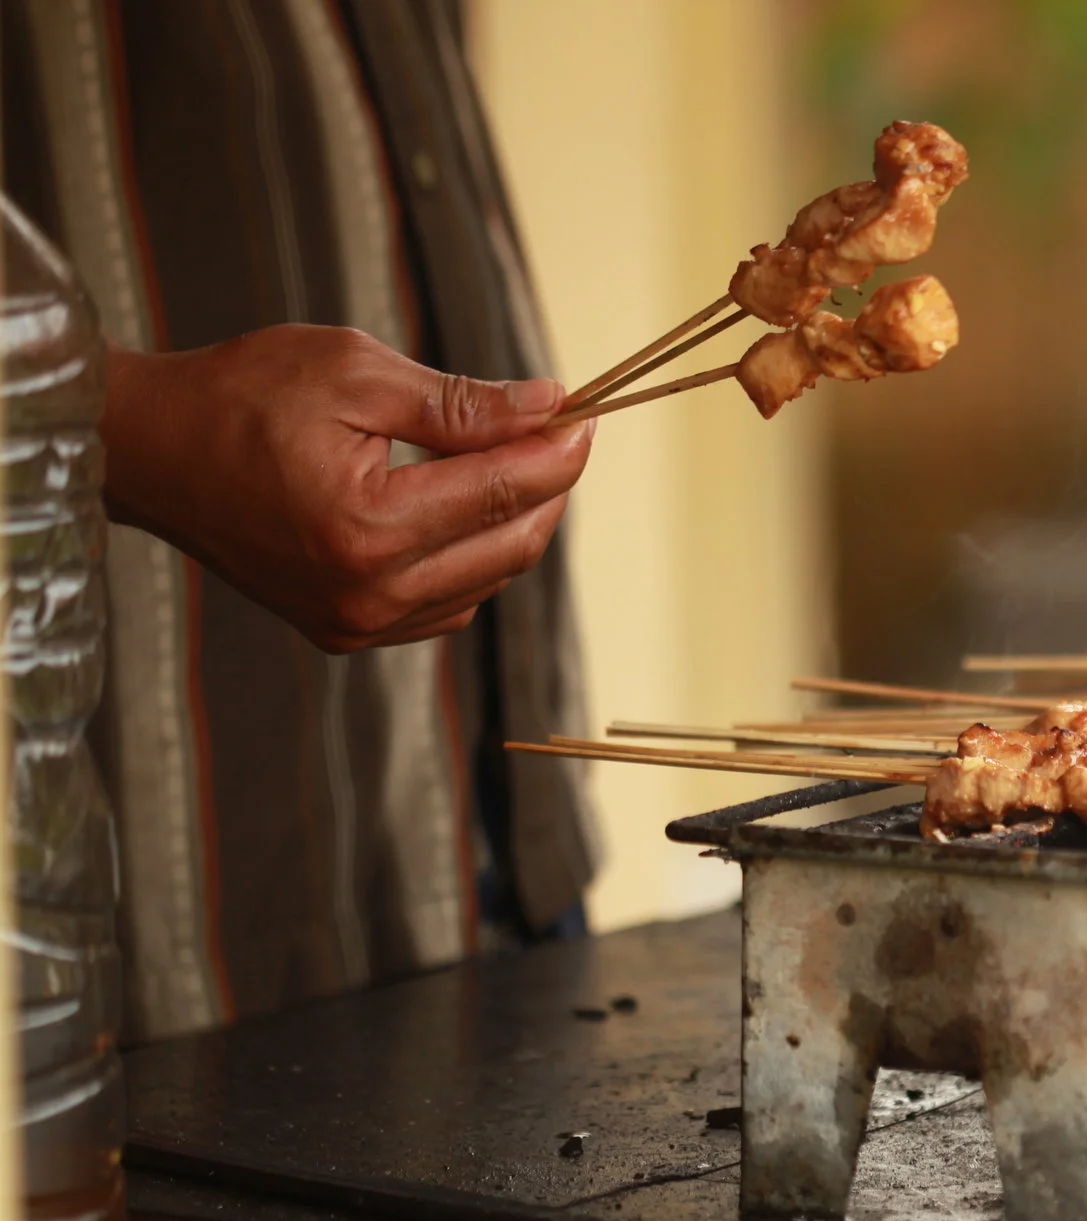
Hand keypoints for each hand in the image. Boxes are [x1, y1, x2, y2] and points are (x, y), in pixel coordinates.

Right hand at [100, 325, 593, 652]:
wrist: (150, 450)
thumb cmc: (239, 396)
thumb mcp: (353, 372)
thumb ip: (461, 404)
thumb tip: (548, 406)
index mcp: (365, 526)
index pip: (503, 492)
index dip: (559, 451)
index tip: (586, 412)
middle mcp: (365, 592)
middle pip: (509, 546)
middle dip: (548, 486)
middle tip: (560, 430)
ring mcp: (355, 622)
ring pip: (487, 580)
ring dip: (514, 523)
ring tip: (513, 460)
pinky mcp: (346, 632)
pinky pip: (447, 604)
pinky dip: (473, 558)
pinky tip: (466, 508)